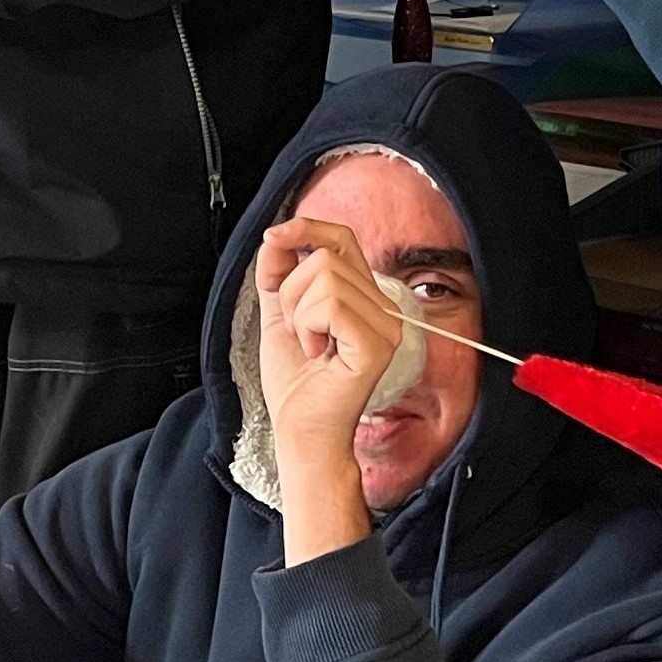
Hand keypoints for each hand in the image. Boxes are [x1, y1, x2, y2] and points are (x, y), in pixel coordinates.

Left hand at [256, 218, 395, 562]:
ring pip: (325, 277)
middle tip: (300, 332)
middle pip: (326, 256)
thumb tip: (276, 236)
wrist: (301, 432)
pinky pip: (331, 305)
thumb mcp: (280, 314)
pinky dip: (309, 327)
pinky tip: (318, 354)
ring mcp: (386, 326)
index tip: (275, 236)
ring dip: (299, 314)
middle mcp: (384, 307)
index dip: (307, 228)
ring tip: (310, 346)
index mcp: (365, 297)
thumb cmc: (297, 385)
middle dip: (292, 292)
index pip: (342, 238)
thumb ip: (278, 273)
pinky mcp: (378, 344)